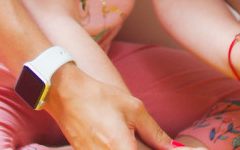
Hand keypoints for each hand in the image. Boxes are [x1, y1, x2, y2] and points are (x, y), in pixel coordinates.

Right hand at [43, 63, 174, 149]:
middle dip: (142, 149)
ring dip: (131, 148)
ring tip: (130, 138)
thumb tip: (174, 147)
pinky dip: (118, 148)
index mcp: (121, 149)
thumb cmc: (100, 98)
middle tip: (145, 140)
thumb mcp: (133, 109)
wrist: (65, 94)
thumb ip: (155, 133)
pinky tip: (119, 140)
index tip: (163, 147)